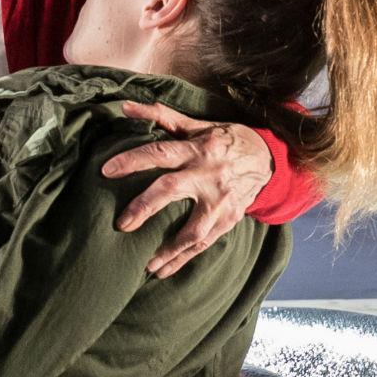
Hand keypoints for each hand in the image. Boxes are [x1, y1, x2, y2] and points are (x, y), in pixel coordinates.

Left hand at [102, 101, 274, 278]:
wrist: (269, 158)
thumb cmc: (225, 139)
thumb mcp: (197, 124)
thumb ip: (161, 117)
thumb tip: (125, 106)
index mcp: (197, 149)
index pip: (160, 153)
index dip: (132, 160)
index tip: (106, 171)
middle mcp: (208, 175)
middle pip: (171, 190)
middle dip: (145, 207)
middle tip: (122, 225)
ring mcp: (221, 201)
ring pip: (192, 228)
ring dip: (168, 248)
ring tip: (145, 264)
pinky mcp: (230, 219)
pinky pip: (205, 243)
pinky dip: (183, 258)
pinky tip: (163, 270)